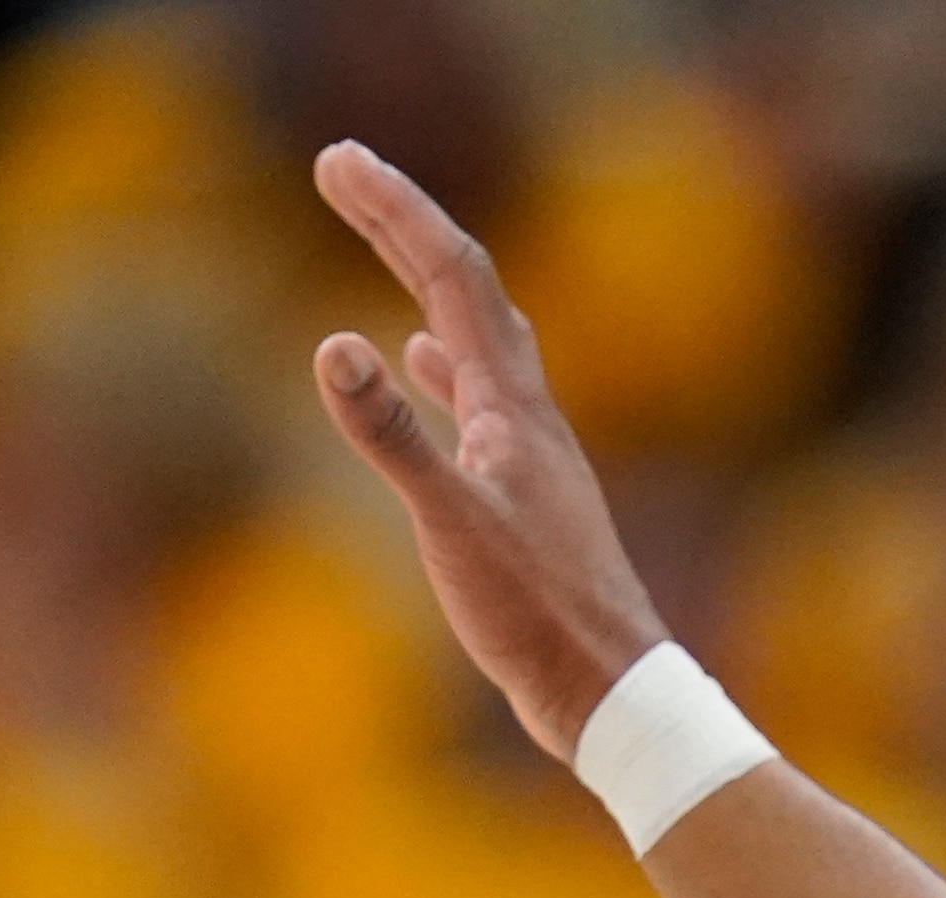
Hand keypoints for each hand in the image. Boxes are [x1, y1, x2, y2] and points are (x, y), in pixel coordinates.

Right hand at [305, 142, 667, 759]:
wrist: (612, 692)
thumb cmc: (538, 616)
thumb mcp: (450, 525)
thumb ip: (391, 437)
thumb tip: (333, 344)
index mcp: (512, 408)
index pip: (452, 276)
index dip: (396, 210)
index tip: (336, 158)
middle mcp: (528, 416)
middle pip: (465, 291)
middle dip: (402, 225)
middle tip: (341, 170)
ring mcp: (530, 454)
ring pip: (477, 340)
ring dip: (426, 285)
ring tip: (388, 243)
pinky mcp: (526, 498)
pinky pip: (480, 402)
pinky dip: (445, 369)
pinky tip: (425, 368)